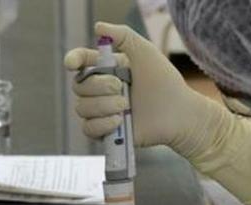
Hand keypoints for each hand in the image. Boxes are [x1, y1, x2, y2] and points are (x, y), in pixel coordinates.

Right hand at [64, 22, 227, 156]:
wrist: (177, 113)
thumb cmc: (164, 81)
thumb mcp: (145, 52)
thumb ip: (123, 36)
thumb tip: (97, 27)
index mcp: (107, 69)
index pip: (81, 62)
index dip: (73, 61)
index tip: (73, 64)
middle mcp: (101, 89)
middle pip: (79, 87)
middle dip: (99, 86)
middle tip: (121, 87)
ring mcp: (102, 111)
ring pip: (81, 108)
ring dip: (103, 106)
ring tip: (126, 107)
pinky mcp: (105, 131)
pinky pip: (88, 128)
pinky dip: (102, 124)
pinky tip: (119, 121)